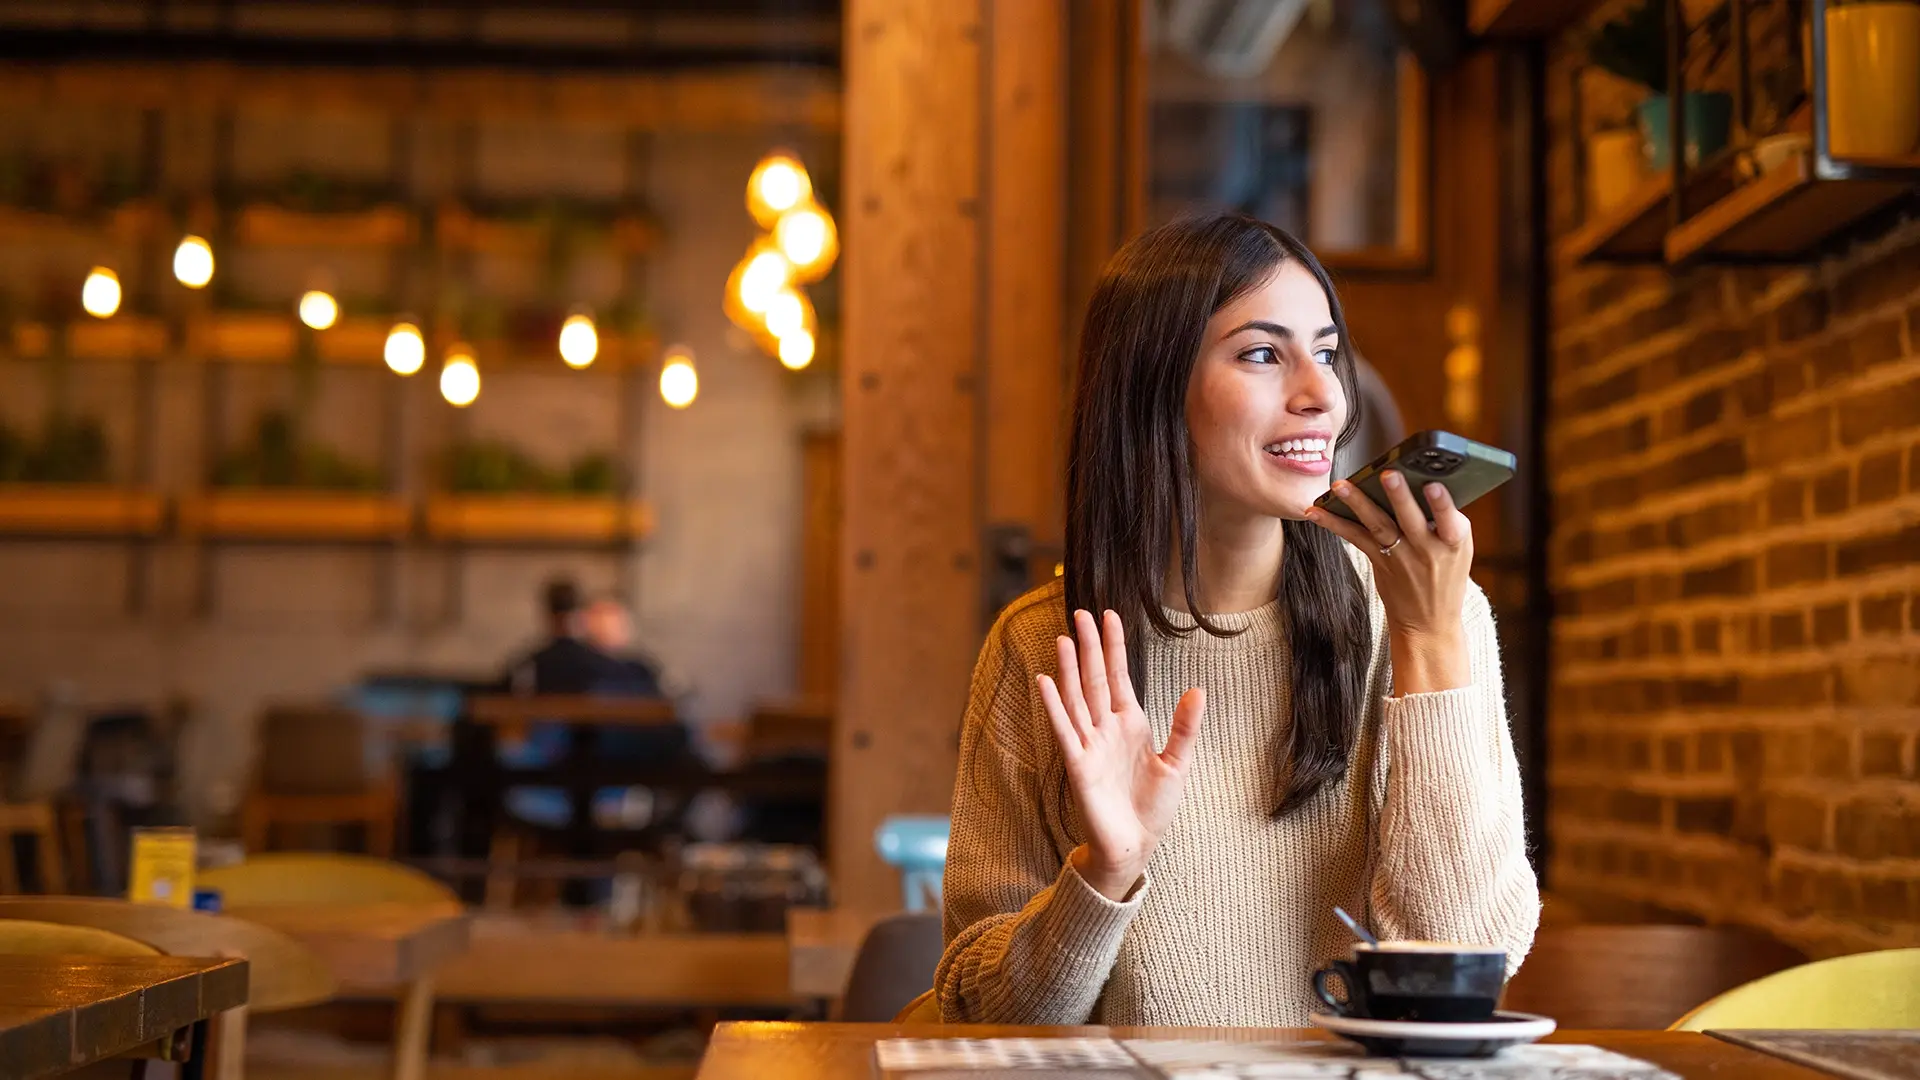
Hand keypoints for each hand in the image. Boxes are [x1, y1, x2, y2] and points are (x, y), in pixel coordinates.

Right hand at [1037, 609, 1205, 901]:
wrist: (1135, 844)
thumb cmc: (1153, 807)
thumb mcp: (1178, 764)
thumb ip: (1184, 726)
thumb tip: (1198, 690)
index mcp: (1131, 723)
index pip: (1119, 676)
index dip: (1114, 647)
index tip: (1110, 616)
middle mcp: (1106, 728)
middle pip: (1094, 679)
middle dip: (1089, 647)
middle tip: (1081, 613)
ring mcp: (1089, 744)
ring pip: (1077, 698)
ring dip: (1069, 669)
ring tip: (1064, 638)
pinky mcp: (1078, 764)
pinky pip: (1065, 729)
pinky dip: (1055, 706)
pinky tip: (1046, 681)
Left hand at [1304, 470, 1473, 693]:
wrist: (1429, 622)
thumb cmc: (1446, 575)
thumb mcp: (1459, 549)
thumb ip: (1447, 520)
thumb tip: (1423, 480)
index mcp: (1453, 543)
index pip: (1450, 522)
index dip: (1442, 504)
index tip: (1433, 486)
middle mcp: (1426, 549)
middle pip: (1411, 519)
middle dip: (1399, 496)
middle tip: (1387, 474)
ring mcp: (1400, 557)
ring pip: (1378, 526)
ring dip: (1358, 503)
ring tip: (1340, 486)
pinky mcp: (1378, 561)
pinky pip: (1355, 538)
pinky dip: (1334, 523)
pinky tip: (1315, 511)